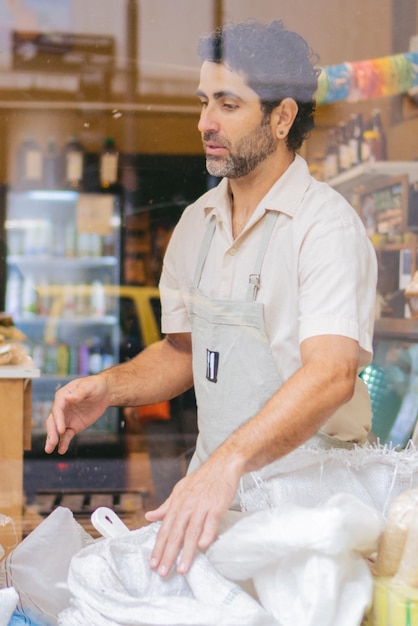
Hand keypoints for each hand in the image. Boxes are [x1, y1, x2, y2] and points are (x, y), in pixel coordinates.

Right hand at [45, 375, 109, 453]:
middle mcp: (62, 408)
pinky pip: (67, 436)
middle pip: (53, 421)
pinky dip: (63, 443)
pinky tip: (61, 450)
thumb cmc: (94, 386)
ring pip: (56, 430)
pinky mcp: (73, 426)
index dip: (58, 420)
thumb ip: (79, 393)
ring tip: (49, 450)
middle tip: (52, 443)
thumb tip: (68, 398)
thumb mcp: (89, 387)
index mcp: (63, 396)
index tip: (61, 430)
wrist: (104, 392)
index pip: (57, 409)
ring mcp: (66, 418)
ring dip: (52, 440)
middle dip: (51, 432)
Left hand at [144, 456, 239, 576]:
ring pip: (192, 532)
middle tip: (163, 572)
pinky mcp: (216, 506)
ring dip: (187, 552)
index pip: (164, 529)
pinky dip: (207, 534)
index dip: (158, 547)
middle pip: (175, 534)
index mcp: (177, 503)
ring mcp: (202, 506)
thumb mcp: (180, 490)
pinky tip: (203, 547)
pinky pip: (211, 522)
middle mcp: (187, 506)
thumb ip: (166, 506)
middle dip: (168, 555)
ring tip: (182, 569)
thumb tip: (149, 516)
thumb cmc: (201, 480)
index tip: (153, 563)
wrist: (222, 466)